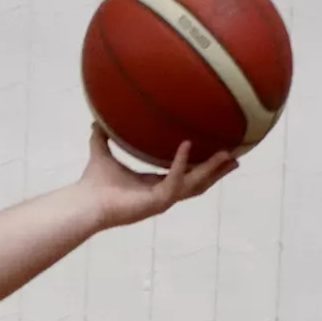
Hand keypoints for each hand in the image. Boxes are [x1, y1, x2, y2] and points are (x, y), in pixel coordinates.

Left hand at [79, 125, 240, 227]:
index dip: (203, 166)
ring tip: (227, 154)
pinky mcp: (156, 202)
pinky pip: (174, 181)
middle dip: (218, 172)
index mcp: (155, 185)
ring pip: (195, 184)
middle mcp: (162, 194)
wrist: (84, 202)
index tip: (219, 154)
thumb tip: (96, 118)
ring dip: (211, 170)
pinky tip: (186, 147)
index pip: (186, 176)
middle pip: (199, 183)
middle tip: (237, 157)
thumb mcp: (101, 153)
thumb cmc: (92, 183)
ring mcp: (161, 200)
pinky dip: (180, 164)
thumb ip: (101, 137)